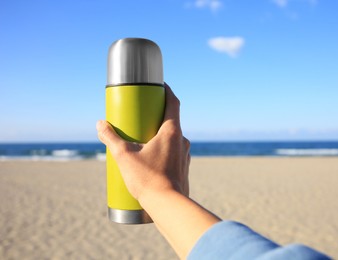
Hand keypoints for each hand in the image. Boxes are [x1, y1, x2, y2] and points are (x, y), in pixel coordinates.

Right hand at [96, 83, 190, 202]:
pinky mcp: (183, 168)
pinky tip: (151, 158)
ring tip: (143, 138)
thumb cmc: (148, 179)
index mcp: (171, 131)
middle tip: (142, 114)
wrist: (168, 206)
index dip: (167, 91)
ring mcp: (185, 155)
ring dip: (159, 134)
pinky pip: (173, 152)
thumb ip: (111, 138)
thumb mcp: (124, 156)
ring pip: (172, 138)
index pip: (173, 103)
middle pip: (171, 120)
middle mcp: (182, 141)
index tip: (160, 85)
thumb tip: (99, 124)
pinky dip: (163, 150)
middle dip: (157, 115)